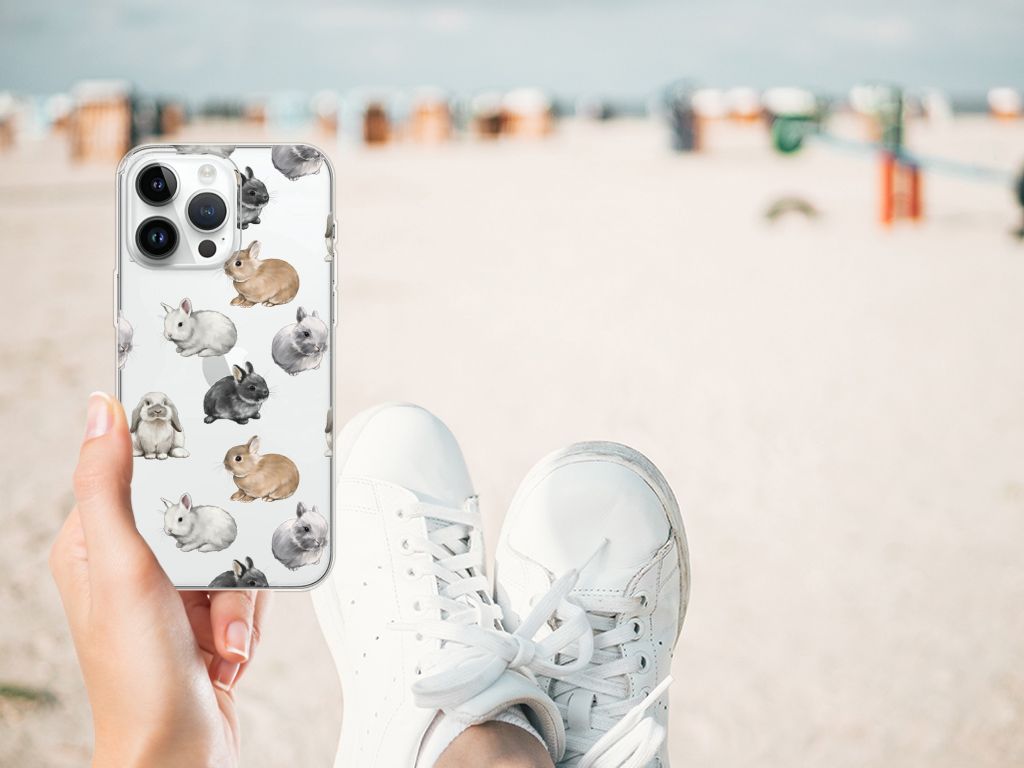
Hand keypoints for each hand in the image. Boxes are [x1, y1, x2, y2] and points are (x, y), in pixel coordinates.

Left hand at [50, 392, 270, 767]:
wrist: (179, 753)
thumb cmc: (138, 678)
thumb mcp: (122, 568)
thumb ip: (108, 487)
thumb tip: (101, 412)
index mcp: (94, 544)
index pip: (138, 475)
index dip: (176, 474)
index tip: (205, 471)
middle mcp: (131, 565)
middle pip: (203, 515)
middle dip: (223, 559)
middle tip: (212, 590)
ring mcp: (170, 593)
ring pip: (232, 552)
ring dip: (237, 598)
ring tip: (219, 636)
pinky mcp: (204, 617)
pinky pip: (247, 588)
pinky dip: (246, 619)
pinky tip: (227, 648)